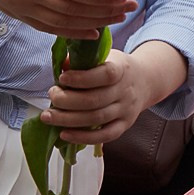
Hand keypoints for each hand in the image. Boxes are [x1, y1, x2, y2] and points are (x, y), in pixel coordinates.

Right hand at [0, 0, 135, 37]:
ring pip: (64, 23)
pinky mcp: (21, 17)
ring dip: (95, 23)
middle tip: (130, 6)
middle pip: (74, 9)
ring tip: (118, 18)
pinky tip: (94, 33)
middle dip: (106, 10)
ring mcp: (25, 8)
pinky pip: (50, 30)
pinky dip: (74, 33)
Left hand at [43, 41, 187, 145]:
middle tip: (51, 96)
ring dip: (68, 119)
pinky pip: (105, 136)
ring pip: (96, 118)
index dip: (82, 78)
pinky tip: (64, 134)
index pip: (106, 75)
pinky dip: (83, 138)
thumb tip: (62, 65)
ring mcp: (126, 110)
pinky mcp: (124, 125)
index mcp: (122, 70)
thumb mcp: (105, 57)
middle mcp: (126, 91)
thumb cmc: (117, 68)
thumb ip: (83, 60)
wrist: (145, 81)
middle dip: (66, 101)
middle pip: (95, 100)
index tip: (62, 78)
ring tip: (48, 116)